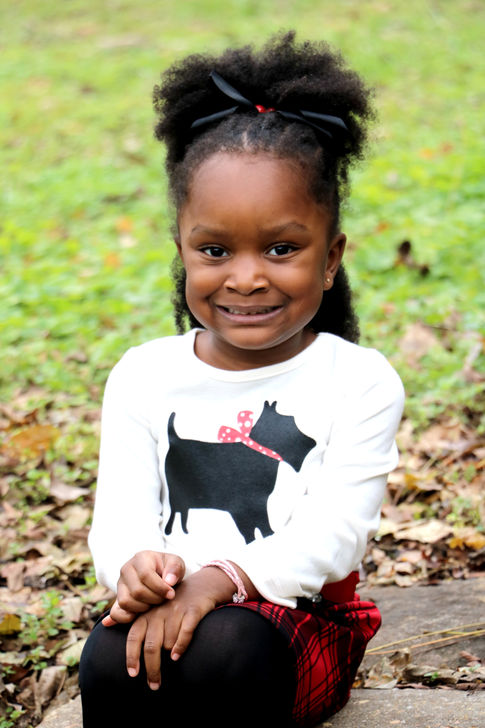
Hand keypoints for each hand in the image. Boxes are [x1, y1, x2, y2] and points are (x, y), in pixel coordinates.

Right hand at [102, 551, 184, 625]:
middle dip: (154, 599)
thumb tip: (169, 582)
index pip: (145, 575)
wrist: (161, 575)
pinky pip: (117, 613)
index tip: (171, 594)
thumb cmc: (169, 569)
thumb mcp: (176, 563)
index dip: (160, 588)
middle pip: (137, 591)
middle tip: (164, 599)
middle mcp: (126, 570)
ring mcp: (120, 585)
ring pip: (126, 602)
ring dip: (144, 608)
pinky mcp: (117, 599)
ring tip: (154, 603)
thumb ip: (175, 569)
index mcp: (140, 558)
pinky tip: (141, 615)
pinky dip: (128, 618)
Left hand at [125, 566, 240, 689]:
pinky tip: (177, 656)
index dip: (132, 657)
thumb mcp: (150, 608)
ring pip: (168, 642)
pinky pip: (185, 633)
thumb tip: (104, 623)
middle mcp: (159, 612)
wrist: (200, 587)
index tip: (133, 674)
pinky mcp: (192, 611)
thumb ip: (129, 617)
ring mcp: (176, 611)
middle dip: (152, 669)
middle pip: (151, 646)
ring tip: (171, 662)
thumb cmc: (171, 604)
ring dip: (169, 654)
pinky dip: (180, 646)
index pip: (134, 637)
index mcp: (146, 614)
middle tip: (154, 685)